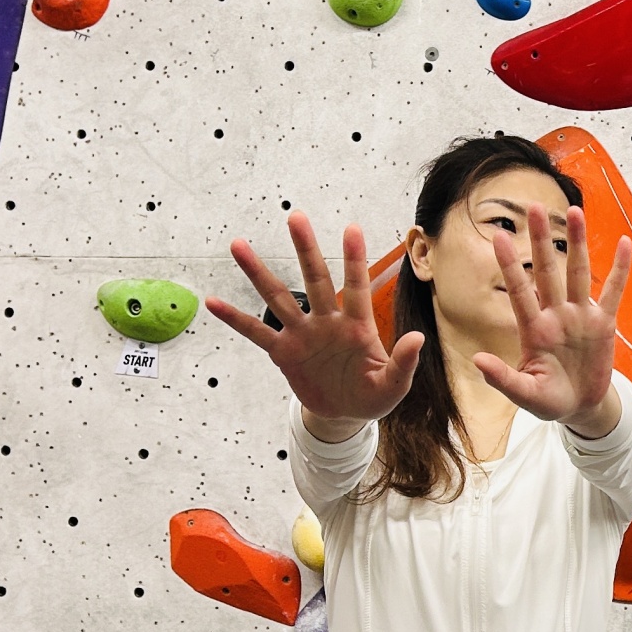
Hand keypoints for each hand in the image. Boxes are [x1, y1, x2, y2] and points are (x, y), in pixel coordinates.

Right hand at [204, 213, 424, 425]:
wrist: (346, 414)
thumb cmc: (373, 395)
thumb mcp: (394, 384)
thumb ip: (403, 362)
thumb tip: (418, 337)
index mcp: (357, 326)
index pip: (356, 286)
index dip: (354, 259)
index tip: (352, 227)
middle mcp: (327, 322)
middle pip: (315, 279)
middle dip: (305, 249)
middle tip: (295, 217)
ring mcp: (303, 334)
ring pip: (278, 298)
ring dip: (259, 272)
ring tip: (237, 245)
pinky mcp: (283, 353)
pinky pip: (256, 333)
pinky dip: (235, 319)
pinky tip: (213, 302)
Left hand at [473, 202, 631, 427]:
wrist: (580, 407)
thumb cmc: (549, 400)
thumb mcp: (525, 394)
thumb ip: (502, 378)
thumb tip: (478, 360)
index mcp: (534, 330)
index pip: (520, 291)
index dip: (511, 264)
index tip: (502, 237)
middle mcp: (556, 315)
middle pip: (548, 271)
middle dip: (542, 240)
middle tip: (534, 207)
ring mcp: (580, 316)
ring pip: (579, 272)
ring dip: (578, 243)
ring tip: (574, 211)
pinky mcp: (603, 324)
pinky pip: (614, 292)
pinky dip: (620, 270)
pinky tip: (624, 244)